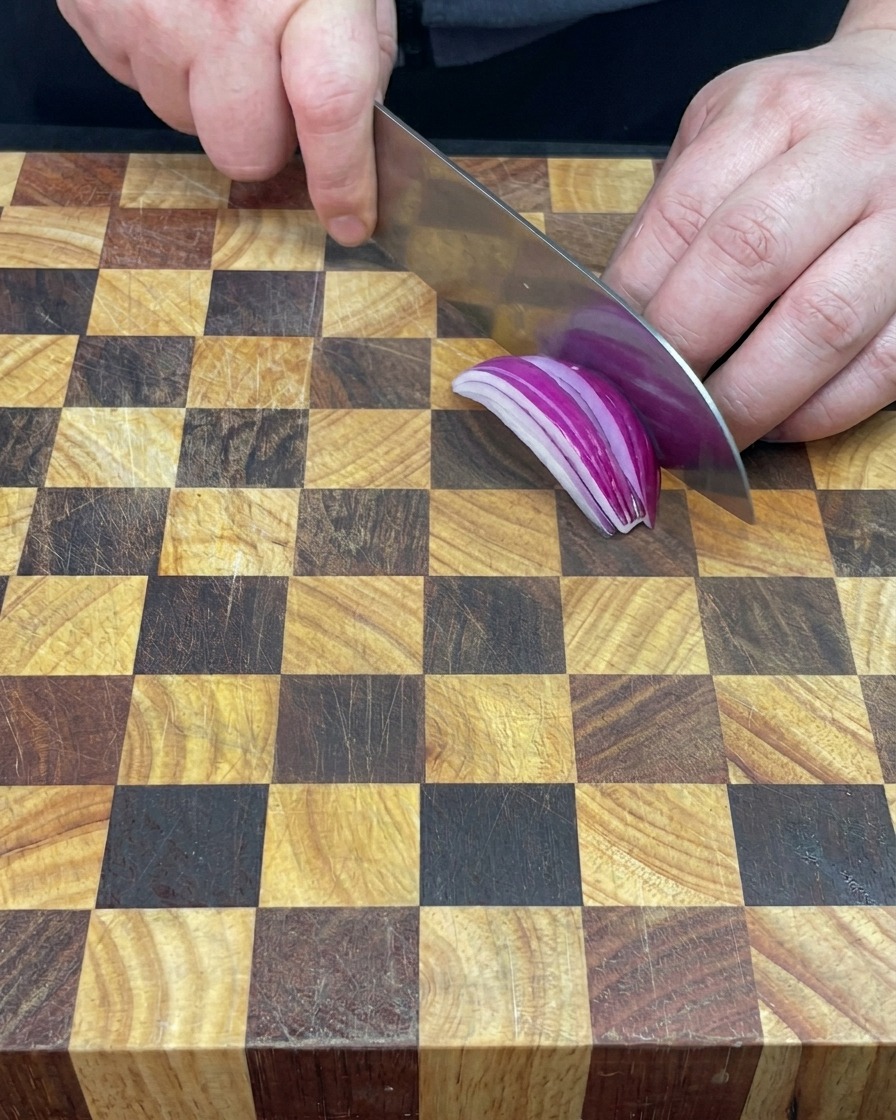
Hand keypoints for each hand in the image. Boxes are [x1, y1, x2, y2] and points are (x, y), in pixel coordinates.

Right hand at [57, 0, 396, 243]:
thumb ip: (355, 49)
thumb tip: (352, 129)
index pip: (328, 110)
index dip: (343, 180)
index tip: (352, 219)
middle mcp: (220, 8)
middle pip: (244, 149)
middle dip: (262, 131)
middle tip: (268, 78)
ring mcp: (149, 15)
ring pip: (185, 122)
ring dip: (207, 91)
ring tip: (214, 21)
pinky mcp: (95, 12)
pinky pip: (137, 81)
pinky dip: (162, 59)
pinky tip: (176, 8)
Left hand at [603, 23, 895, 445]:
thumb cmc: (807, 130)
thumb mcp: (733, 129)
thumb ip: (679, 210)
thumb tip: (616, 322)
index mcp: (777, 111)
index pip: (684, 216)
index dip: (635, 299)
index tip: (606, 355)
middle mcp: (852, 154)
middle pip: (748, 261)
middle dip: (683, 349)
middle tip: (650, 402)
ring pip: (820, 325)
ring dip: (750, 396)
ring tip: (706, 431)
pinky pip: (883, 366)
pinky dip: (822, 410)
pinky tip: (781, 423)